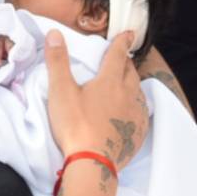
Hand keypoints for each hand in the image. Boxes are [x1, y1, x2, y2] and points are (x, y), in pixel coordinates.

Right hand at [44, 30, 147, 169]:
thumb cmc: (75, 124)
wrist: (92, 162)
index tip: (129, 33)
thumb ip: (58, 61)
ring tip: (126, 83)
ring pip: (138, 92)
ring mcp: (135, 114)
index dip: (122, 42)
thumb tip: (54, 33)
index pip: (117, 55)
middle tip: (122, 59)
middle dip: (126, 63)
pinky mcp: (138, 133)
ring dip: (132, 84)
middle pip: (130, 72)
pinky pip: (142, 113)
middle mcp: (128, 94)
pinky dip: (136, 106)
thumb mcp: (61, 91)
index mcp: (109, 81)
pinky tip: (130, 111)